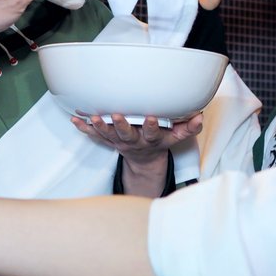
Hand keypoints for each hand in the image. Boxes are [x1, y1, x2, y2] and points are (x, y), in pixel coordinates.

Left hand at [71, 113, 204, 197]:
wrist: (145, 160)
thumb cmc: (161, 141)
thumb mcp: (177, 137)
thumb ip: (189, 127)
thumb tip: (200, 116)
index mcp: (152, 139)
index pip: (153, 134)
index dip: (153, 127)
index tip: (152, 118)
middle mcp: (134, 141)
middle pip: (127, 135)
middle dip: (121, 125)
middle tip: (116, 115)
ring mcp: (119, 142)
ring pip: (108, 135)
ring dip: (99, 126)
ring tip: (92, 117)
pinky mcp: (109, 141)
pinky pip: (95, 136)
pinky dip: (84, 128)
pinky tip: (75, 119)